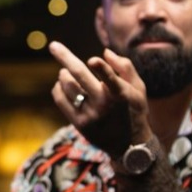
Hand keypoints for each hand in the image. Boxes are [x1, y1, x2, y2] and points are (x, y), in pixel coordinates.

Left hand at [49, 41, 151, 156]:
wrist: (128, 145)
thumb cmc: (134, 110)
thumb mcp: (138, 89)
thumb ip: (125, 67)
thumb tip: (104, 52)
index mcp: (120, 95)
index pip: (111, 80)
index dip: (102, 69)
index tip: (93, 60)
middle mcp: (103, 105)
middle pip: (79, 75)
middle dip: (64, 57)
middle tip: (53, 45)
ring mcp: (89, 115)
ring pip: (67, 85)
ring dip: (63, 74)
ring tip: (65, 71)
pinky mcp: (78, 123)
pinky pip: (60, 99)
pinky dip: (58, 88)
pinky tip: (61, 84)